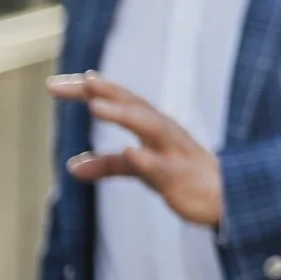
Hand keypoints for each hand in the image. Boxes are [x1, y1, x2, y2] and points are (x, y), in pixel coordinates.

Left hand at [51, 71, 223, 227]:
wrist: (227, 198)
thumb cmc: (183, 176)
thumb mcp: (141, 168)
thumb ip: (109, 164)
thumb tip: (72, 166)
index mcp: (153, 125)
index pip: (118, 101)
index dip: (88, 91)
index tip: (54, 85)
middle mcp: (163, 131)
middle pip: (134, 105)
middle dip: (107, 92)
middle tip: (82, 81)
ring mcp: (173, 152)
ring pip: (150, 127)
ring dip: (123, 114)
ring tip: (96, 106)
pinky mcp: (180, 177)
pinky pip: (162, 167)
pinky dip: (146, 158)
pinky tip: (131, 151)